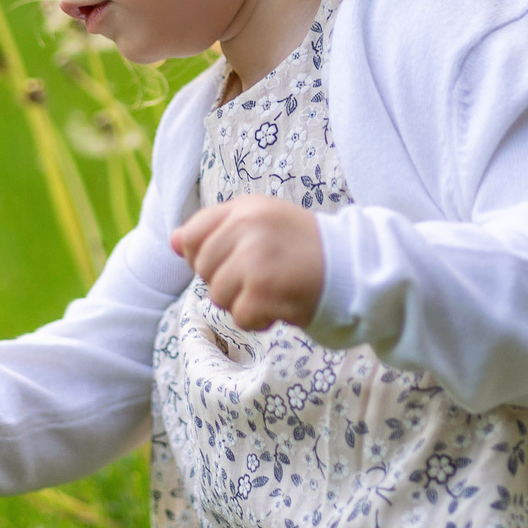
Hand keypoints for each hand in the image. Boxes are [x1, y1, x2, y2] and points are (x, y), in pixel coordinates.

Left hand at [171, 195, 325, 330]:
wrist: (355, 267)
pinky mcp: (262, 288)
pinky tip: (280, 306)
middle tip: (263, 277)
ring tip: (274, 289)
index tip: (232, 261)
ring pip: (217, 295)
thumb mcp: (262, 223)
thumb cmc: (306, 248)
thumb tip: (172, 242)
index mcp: (245, 207)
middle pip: (202, 269)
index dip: (203, 256)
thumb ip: (216, 229)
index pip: (191, 234)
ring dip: (243, 302)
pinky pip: (239, 317)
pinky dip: (259, 320)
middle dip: (227, 281)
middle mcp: (247, 226)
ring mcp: (254, 257)